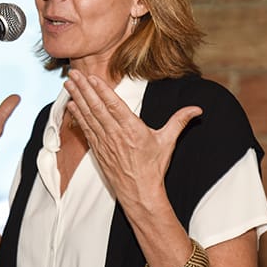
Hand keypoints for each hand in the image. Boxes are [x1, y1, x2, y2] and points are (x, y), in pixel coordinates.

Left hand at [63, 70, 201, 211]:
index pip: (115, 106)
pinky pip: (85, 129)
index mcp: (133, 129)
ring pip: (88, 116)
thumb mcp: (168, 142)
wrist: (139, 193)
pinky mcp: (98, 150)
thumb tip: (197, 109)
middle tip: (73, 74)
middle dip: (83, 89)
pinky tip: (70, 105)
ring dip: (77, 99)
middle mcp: (116, 135)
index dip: (102, 91)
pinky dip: (77, 116)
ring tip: (68, 84)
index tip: (91, 78)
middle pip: (97, 108)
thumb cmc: (154, 167)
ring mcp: (105, 142)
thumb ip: (180, 121)